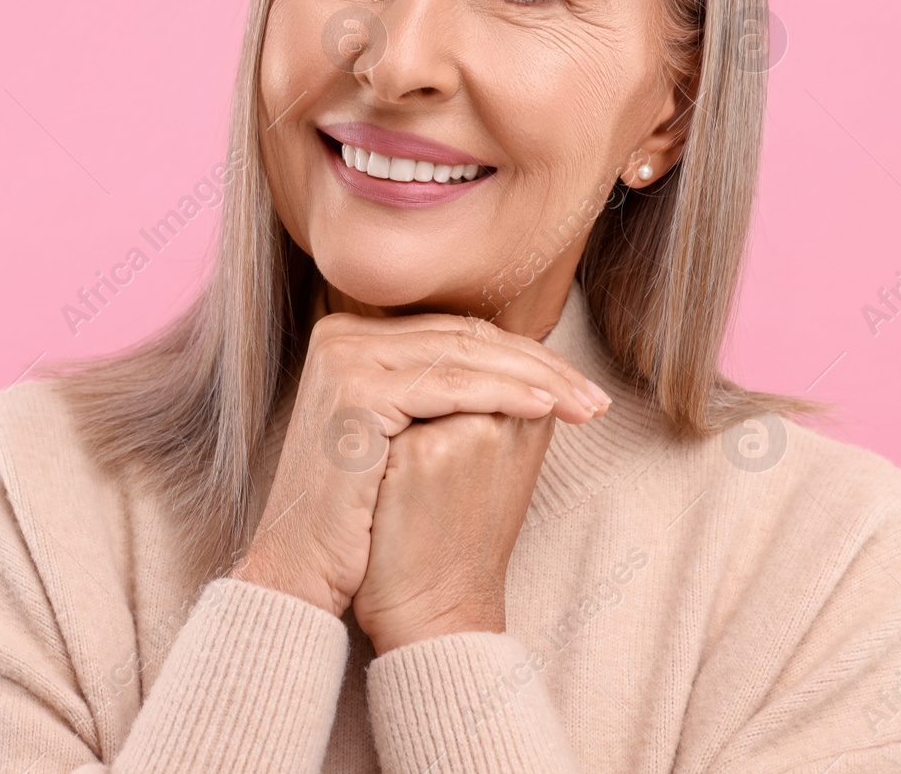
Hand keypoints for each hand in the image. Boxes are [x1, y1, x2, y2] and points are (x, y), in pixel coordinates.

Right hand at [230, 310, 608, 621]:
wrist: (307, 566)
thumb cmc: (365, 512)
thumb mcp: (403, 437)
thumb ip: (443, 392)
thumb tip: (529, 365)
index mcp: (351, 338)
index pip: (455, 334)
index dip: (523, 358)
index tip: (577, 390)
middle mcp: (340, 335)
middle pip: (462, 339)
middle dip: (539, 367)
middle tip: (593, 398)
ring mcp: (342, 356)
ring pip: (461, 357)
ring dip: (534, 378)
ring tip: (582, 404)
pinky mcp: (353, 388)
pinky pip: (447, 385)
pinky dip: (504, 392)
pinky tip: (546, 408)